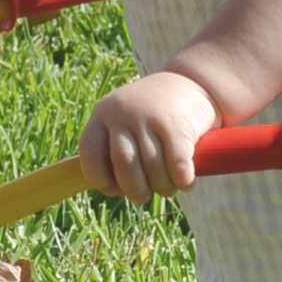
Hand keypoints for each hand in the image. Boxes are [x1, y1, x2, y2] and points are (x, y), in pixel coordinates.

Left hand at [78, 70, 222, 202]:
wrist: (192, 83)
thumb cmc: (152, 116)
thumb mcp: (125, 123)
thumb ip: (114, 150)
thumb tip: (110, 190)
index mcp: (103, 114)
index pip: (90, 153)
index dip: (99, 178)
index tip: (112, 190)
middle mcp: (123, 113)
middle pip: (124, 162)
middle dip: (133, 188)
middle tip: (141, 198)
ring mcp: (150, 116)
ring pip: (152, 166)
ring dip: (161, 187)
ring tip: (166, 189)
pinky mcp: (177, 124)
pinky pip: (176, 164)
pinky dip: (181, 180)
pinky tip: (185, 182)